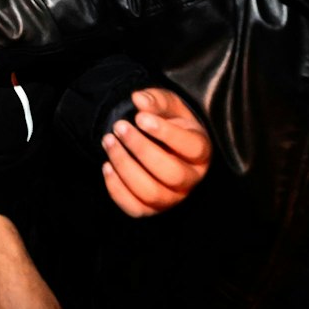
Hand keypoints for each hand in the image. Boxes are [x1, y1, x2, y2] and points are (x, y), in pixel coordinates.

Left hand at [102, 88, 211, 216]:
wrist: (160, 140)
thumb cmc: (168, 121)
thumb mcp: (168, 105)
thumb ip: (156, 100)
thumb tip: (139, 99)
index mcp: (201, 150)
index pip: (191, 147)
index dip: (165, 133)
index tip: (139, 117)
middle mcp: (191, 178)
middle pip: (171, 173)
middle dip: (140, 149)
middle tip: (119, 126)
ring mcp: (174, 197)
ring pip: (152, 193)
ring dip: (124, 166)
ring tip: (107, 141)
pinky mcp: (153, 209)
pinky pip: (135, 208)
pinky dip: (117, 189)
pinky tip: (107, 165)